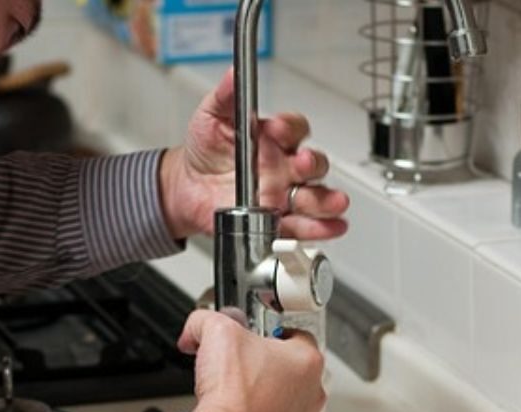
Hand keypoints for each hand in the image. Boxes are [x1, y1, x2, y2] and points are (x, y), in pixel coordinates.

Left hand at [159, 69, 349, 240]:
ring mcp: (284, 194)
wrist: (187, 188)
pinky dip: (320, 228)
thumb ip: (225, 96)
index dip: (289, 128)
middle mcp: (285, 167)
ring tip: (333, 202)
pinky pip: (304, 226)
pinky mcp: (277, 220)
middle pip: (313, 165)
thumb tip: (233, 74)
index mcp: (273, 139)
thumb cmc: (206, 150)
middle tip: (300, 165)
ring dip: (327, 200)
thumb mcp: (211, 117)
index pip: (294, 129)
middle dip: (312, 165)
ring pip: (315, 196)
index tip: (275, 129)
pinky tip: (331, 226)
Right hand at [178, 310, 325, 411]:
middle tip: (242, 374)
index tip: (254, 341)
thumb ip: (207, 320)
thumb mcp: (215, 333)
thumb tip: (198, 326)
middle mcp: (314, 394)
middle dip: (269, 372)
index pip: (296, 336)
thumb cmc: (230, 397)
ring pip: (292, 409)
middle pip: (294, 374)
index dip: (271, 335)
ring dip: (272, 406)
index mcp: (306, 361)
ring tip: (243, 405)